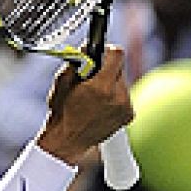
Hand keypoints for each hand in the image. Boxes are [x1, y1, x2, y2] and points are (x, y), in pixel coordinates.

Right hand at [35, 46, 134, 164]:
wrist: (67, 142)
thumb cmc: (61, 113)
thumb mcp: (61, 83)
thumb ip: (76, 62)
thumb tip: (87, 47)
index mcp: (101, 86)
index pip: (117, 54)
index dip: (107, 52)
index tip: (100, 55)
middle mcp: (118, 97)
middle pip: (120, 68)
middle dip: (106, 70)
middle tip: (90, 80)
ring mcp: (125, 107)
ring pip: (122, 83)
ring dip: (110, 84)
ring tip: (94, 97)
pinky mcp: (129, 115)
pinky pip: (124, 96)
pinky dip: (114, 98)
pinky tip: (100, 106)